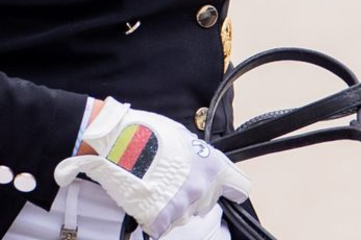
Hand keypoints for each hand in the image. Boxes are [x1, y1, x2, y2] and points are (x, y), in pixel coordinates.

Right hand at [54, 98, 250, 238]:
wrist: (120, 145)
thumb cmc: (150, 133)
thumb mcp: (183, 136)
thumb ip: (198, 156)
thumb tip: (199, 164)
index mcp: (213, 166)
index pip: (239, 187)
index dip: (233, 189)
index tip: (230, 192)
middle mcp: (203, 189)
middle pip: (207, 202)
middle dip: (193, 195)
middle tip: (173, 181)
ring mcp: (183, 208)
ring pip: (184, 216)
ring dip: (173, 206)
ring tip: (155, 185)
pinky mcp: (162, 222)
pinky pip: (162, 227)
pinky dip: (154, 218)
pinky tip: (146, 198)